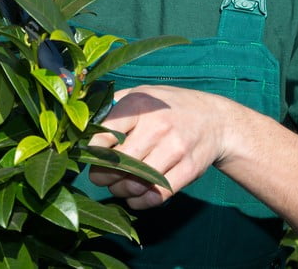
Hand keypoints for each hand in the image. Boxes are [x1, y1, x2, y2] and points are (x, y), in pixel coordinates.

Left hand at [88, 85, 234, 208]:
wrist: (216, 120)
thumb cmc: (169, 107)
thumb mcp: (141, 94)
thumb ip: (112, 107)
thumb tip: (80, 126)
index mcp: (140, 104)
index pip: (105, 132)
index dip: (91, 150)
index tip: (89, 156)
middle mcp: (157, 126)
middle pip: (117, 163)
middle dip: (102, 176)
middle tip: (100, 177)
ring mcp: (175, 148)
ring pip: (135, 183)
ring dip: (121, 191)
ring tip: (119, 186)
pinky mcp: (189, 169)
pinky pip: (157, 195)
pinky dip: (140, 202)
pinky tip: (136, 198)